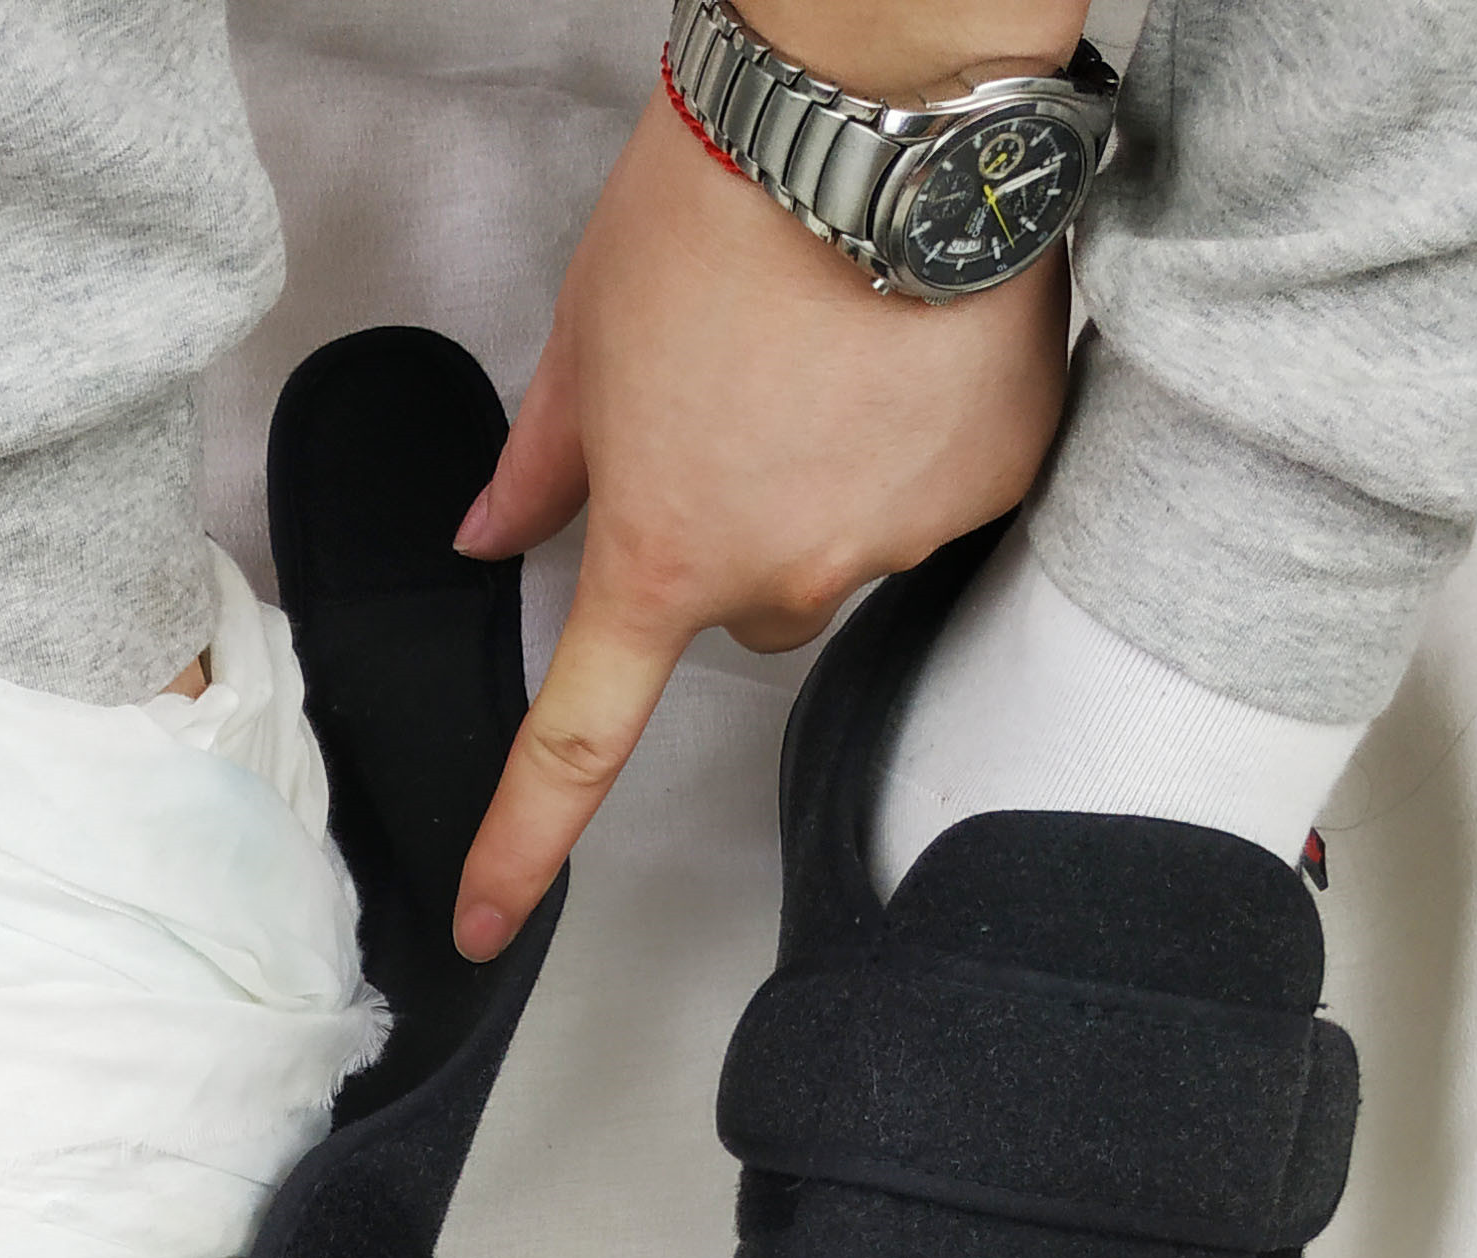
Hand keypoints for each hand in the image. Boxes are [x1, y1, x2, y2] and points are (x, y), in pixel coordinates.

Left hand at [450, 87, 1071, 957]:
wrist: (878, 116)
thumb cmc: (714, 209)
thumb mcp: (587, 338)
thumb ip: (542, 464)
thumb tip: (492, 536)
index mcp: (660, 559)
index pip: (575, 745)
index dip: (520, 844)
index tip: (486, 922)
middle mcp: (780, 581)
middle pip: (745, 614)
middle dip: (733, 535)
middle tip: (739, 403)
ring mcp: (894, 544)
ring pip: (842, 557)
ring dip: (830, 485)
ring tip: (832, 351)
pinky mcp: (990, 489)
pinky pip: (938, 500)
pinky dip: (922, 443)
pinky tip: (910, 349)